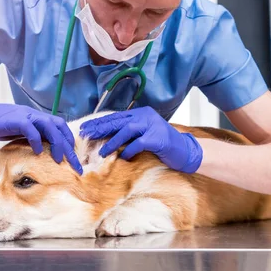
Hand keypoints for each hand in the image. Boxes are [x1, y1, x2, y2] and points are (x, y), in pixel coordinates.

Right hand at [0, 94, 82, 174]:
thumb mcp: (12, 133)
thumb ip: (26, 139)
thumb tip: (38, 153)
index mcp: (34, 118)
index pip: (59, 128)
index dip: (68, 143)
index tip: (75, 162)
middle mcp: (32, 115)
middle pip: (59, 127)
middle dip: (70, 147)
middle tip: (77, 166)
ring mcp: (23, 115)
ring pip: (50, 126)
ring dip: (58, 144)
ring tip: (62, 161)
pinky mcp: (13, 119)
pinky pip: (30, 128)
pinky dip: (37, 140)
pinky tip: (39, 153)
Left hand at [79, 107, 202, 172]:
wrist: (185, 151)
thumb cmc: (163, 145)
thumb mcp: (144, 135)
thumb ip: (130, 133)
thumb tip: (107, 137)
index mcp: (141, 113)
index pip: (116, 116)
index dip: (100, 122)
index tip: (85, 128)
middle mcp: (146, 116)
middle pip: (118, 120)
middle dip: (100, 128)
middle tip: (85, 135)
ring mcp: (153, 125)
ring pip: (127, 130)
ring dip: (112, 142)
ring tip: (101, 152)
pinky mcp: (158, 138)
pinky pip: (138, 143)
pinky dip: (129, 151)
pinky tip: (122, 158)